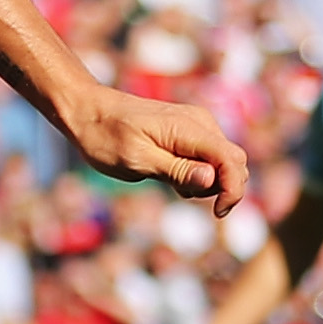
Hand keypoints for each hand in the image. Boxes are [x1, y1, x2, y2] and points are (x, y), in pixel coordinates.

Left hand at [61, 88, 249, 214]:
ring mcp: (196, 125)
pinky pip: (208, 157)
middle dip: (220, 187)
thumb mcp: (136, 160)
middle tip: (180, 193)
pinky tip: (170, 176)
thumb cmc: (105, 136)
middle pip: (234, 162)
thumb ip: (176, 170)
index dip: (233, 190)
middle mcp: (200, 122)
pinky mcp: (188, 132)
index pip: (231, 160)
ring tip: (166, 181)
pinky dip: (196, 173)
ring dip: (205, 182)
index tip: (217, 213)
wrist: (88, 110)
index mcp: (189, 128)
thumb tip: (212, 180)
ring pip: (222, 162)